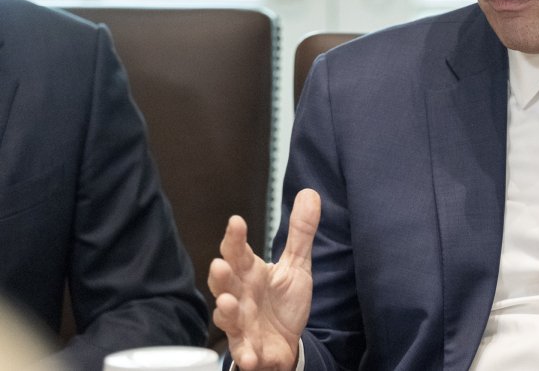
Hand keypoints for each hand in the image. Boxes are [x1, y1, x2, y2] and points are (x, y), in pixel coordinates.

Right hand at [208, 189, 320, 370]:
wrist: (287, 343)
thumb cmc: (283, 303)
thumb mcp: (296, 265)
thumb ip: (300, 232)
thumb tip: (309, 193)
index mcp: (250, 274)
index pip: (239, 252)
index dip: (235, 238)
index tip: (236, 222)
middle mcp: (240, 297)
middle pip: (225, 283)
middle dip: (221, 275)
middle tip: (220, 264)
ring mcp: (242, 324)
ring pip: (228, 317)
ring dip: (226, 311)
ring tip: (227, 303)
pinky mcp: (250, 349)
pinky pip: (244, 352)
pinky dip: (244, 354)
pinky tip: (248, 356)